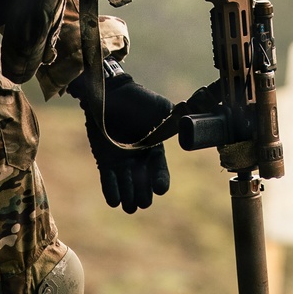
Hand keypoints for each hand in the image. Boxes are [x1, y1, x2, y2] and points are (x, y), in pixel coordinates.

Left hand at [77, 69, 171, 212]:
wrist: (111, 94)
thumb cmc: (136, 99)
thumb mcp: (160, 107)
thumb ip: (174, 119)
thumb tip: (187, 125)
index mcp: (155, 151)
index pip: (161, 173)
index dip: (161, 182)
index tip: (159, 188)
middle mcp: (140, 162)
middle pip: (145, 191)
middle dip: (143, 194)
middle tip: (139, 190)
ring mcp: (123, 164)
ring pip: (128, 194)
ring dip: (128, 197)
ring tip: (127, 195)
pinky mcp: (106, 164)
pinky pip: (109, 186)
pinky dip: (112, 194)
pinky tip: (115, 199)